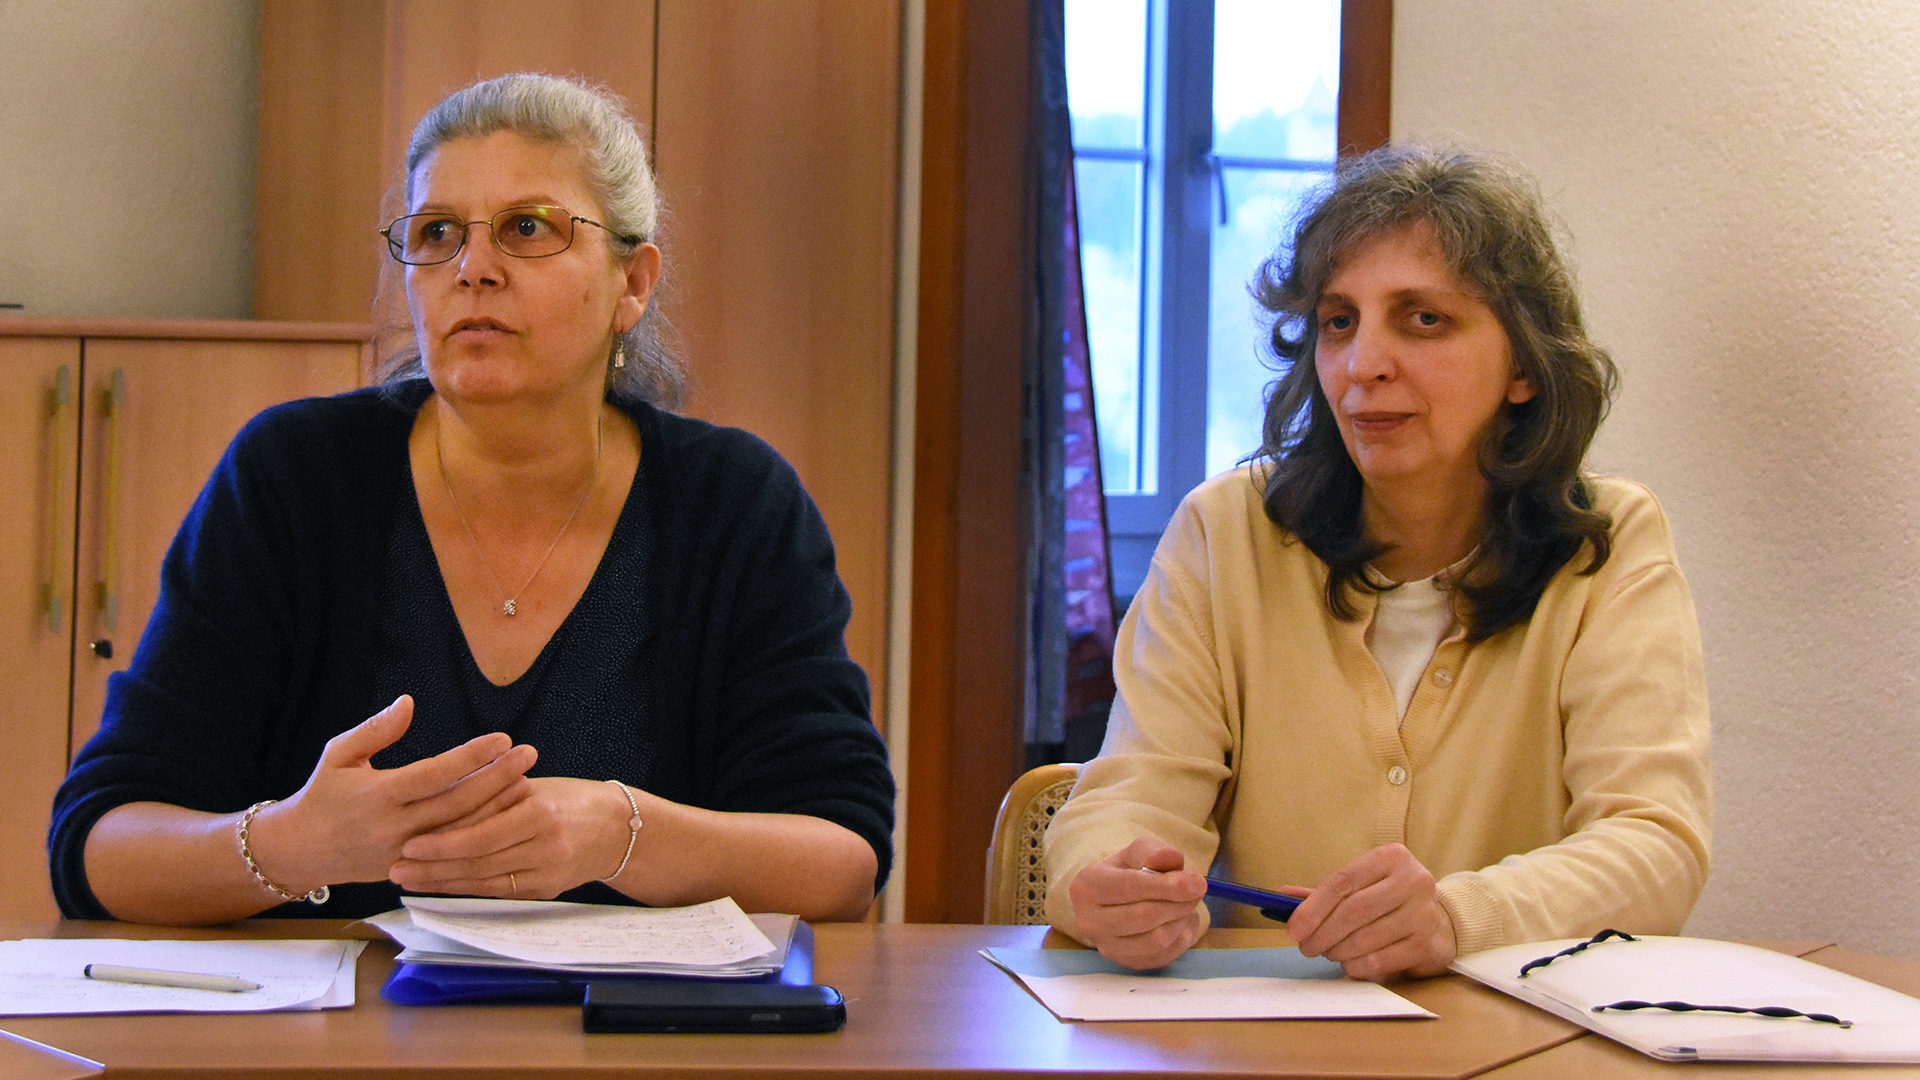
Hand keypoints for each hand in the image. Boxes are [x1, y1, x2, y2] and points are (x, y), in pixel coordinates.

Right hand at [247, 696, 538, 892]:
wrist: (299, 851)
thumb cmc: (323, 794)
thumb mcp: (339, 755)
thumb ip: (376, 729)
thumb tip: (408, 702)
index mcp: (378, 795)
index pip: (435, 774)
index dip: (471, 757)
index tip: (502, 738)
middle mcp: (394, 827)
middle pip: (457, 803)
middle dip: (497, 778)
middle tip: (529, 754)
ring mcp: (406, 853)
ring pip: (461, 832)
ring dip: (497, 808)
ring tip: (528, 782)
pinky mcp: (412, 870)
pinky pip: (454, 854)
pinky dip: (482, 835)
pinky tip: (507, 817)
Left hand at [388, 776, 636, 898]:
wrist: (618, 828)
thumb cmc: (570, 798)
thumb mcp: (535, 786)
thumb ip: (494, 796)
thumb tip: (442, 801)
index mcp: (541, 813)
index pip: (482, 835)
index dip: (443, 844)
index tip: (409, 844)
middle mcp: (545, 847)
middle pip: (479, 864)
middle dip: (434, 868)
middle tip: (396, 868)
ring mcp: (547, 873)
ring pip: (485, 883)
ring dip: (443, 883)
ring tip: (409, 880)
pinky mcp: (546, 891)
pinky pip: (499, 892)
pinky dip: (467, 889)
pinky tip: (441, 886)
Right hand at [1065, 836, 1207, 968]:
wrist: (1115, 901)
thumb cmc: (1128, 871)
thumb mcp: (1139, 852)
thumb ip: (1155, 852)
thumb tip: (1173, 859)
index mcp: (1086, 886)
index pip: (1129, 888)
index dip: (1167, 886)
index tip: (1198, 882)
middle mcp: (1089, 921)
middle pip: (1143, 917)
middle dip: (1178, 903)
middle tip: (1197, 890)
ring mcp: (1107, 947)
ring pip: (1156, 940)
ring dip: (1181, 920)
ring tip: (1187, 904)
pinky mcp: (1127, 964)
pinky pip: (1164, 956)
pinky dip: (1180, 936)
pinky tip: (1180, 920)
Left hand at [1286, 843, 1456, 980]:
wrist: (1440, 921)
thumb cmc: (1389, 901)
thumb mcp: (1362, 887)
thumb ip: (1323, 892)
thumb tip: (1280, 895)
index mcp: (1391, 857)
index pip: (1343, 881)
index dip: (1312, 908)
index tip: (1293, 929)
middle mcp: (1413, 880)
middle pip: (1353, 910)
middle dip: (1322, 933)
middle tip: (1306, 947)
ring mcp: (1424, 913)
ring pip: (1366, 937)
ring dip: (1337, 951)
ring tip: (1328, 953)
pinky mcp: (1429, 943)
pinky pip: (1381, 960)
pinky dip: (1357, 966)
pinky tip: (1349, 964)